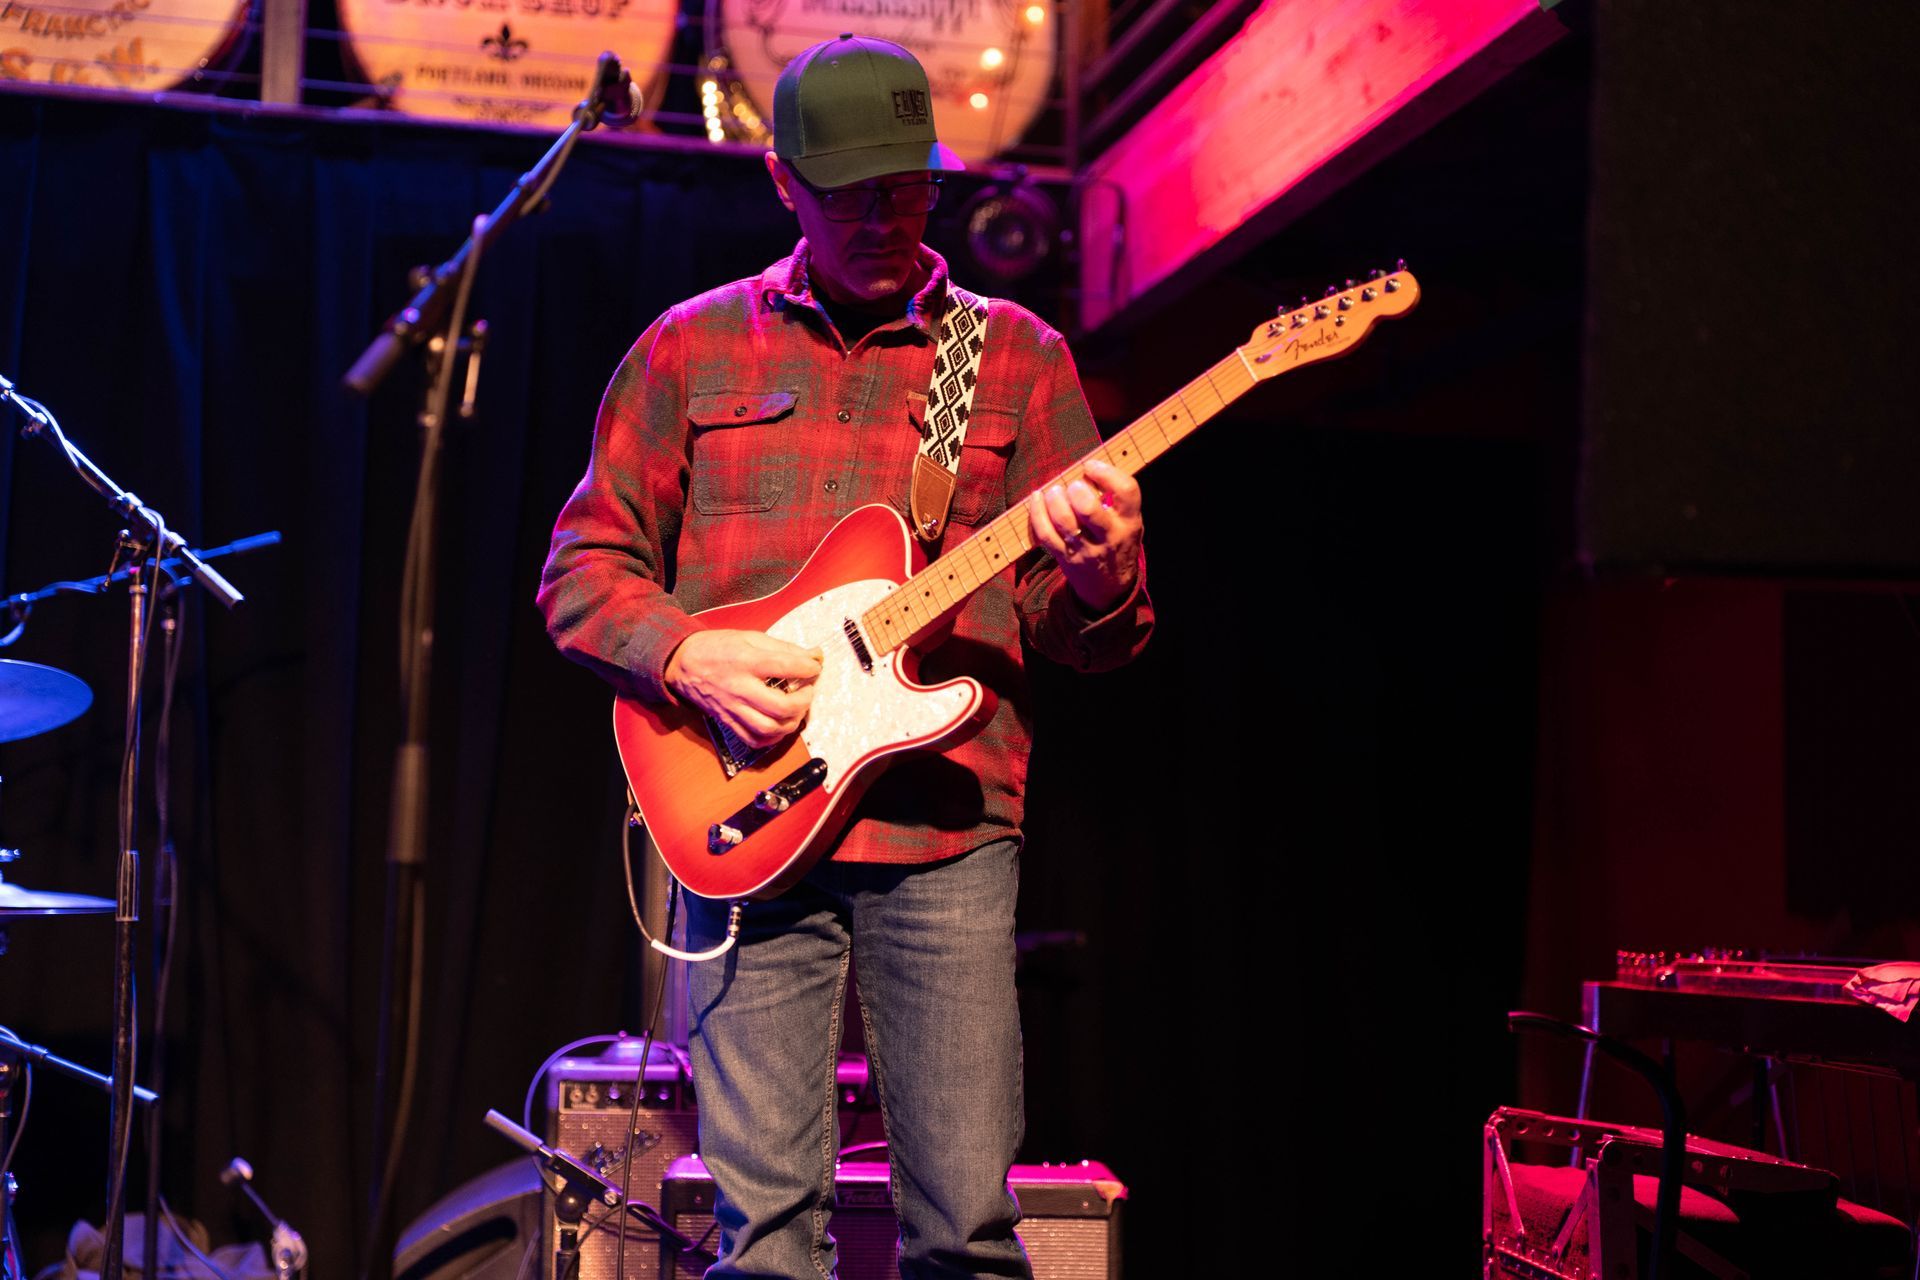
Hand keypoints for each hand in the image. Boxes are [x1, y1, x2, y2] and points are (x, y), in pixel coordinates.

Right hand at [664, 629, 823, 749]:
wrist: (683, 663)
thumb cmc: (717, 647)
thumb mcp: (750, 637)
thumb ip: (783, 648)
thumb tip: (813, 655)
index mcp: (745, 661)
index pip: (785, 666)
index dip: (807, 668)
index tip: (814, 667)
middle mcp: (739, 687)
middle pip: (780, 706)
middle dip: (804, 701)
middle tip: (807, 691)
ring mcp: (733, 708)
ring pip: (769, 728)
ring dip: (791, 722)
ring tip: (796, 710)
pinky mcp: (728, 721)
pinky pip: (754, 740)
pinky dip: (773, 737)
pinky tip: (780, 724)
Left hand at [1026, 458, 1143, 612]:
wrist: (1110, 588)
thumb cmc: (1117, 542)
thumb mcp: (1129, 521)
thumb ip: (1117, 498)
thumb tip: (1088, 467)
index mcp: (1130, 522)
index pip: (1126, 492)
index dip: (1107, 473)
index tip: (1091, 466)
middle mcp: (1109, 537)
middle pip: (1089, 510)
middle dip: (1076, 490)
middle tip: (1073, 485)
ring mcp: (1085, 549)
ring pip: (1064, 521)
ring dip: (1054, 499)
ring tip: (1054, 491)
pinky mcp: (1064, 557)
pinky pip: (1045, 534)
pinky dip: (1036, 513)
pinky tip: (1037, 498)